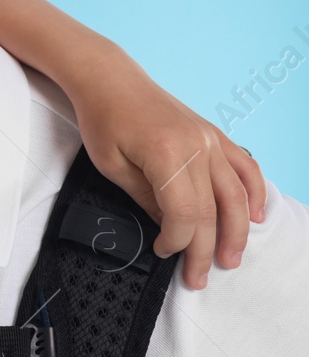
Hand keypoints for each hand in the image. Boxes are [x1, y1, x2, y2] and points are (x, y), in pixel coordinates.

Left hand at [72, 46, 265, 289]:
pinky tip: (254, 216)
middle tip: (199, 278)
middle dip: (206, 249)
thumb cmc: (103, 120)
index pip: (185, 213)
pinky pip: (244, 167)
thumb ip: (145, 199)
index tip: (164, 253)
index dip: (178, 240)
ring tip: (231, 260)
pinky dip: (253, 192)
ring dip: (236, 231)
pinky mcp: (214, 134)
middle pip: (212, 210)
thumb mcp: (113, 166)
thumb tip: (169, 230)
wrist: (111, 79)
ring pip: (235, 193)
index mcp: (167, 154)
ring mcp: (210, 139)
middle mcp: (197, 146)